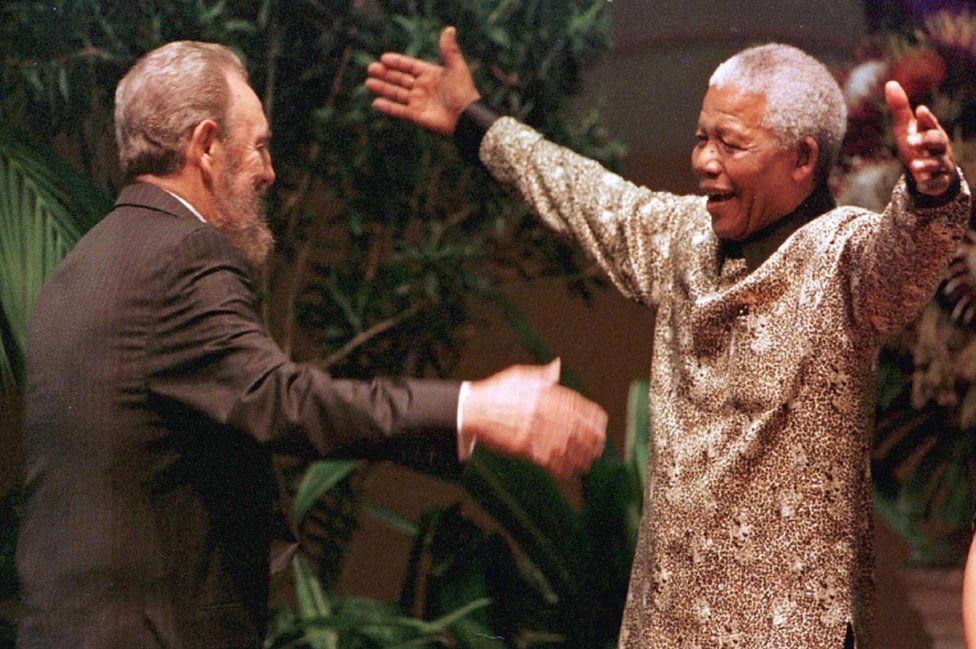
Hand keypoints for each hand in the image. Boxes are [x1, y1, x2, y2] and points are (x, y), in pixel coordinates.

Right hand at [365, 26, 480, 135]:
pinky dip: (388, 107)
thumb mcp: (457, 67)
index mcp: (431, 75)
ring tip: (369, 82)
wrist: (466, 117)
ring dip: (383, 88)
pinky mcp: (416, 116)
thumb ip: (449, 50)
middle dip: (386, 74)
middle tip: (371, 68)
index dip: (398, 62)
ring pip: (397, 94)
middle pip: (401, 79)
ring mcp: (419, 102)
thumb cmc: (463, 91)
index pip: (411, 66)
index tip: (384, 58)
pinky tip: (376, 102)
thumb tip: (449, 29)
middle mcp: (423, 88)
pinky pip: (399, 111)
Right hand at [460, 359, 607, 480]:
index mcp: (544, 392)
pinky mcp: (524, 446)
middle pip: (575, 427)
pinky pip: (548, 459)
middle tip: (599, 446)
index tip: (602, 425)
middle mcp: (543, 410)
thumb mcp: (519, 376)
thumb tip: (556, 367)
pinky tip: (570, 472)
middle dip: (591, 439)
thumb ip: (541, 375)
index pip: (576, 405)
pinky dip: (561, 468)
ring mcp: (534, 429)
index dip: (592, 417)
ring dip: (580, 456)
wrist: (471, 409)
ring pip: (566, 446)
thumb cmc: (495, 392)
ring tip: (589, 462)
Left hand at [886, 80, 957, 196]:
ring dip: (927, 163)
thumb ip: (900, 109)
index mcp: (931, 131)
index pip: (930, 123)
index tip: (920, 110)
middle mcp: (940, 146)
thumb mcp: (905, 128)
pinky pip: (937, 183)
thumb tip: (890, 83)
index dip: (926, 118)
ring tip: (914, 165)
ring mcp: (941, 164)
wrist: (927, 172)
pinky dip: (930, 185)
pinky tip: (921, 187)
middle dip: (926, 140)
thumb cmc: (916, 144)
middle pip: (938, 140)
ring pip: (938, 162)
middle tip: (911, 141)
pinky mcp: (939, 181)